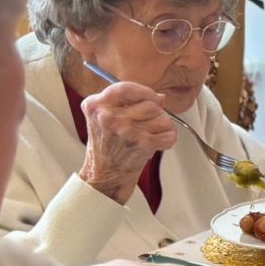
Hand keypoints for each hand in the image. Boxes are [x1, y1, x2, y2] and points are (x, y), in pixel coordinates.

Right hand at [77, 80, 176, 202]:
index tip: (152, 98)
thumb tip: (161, 97)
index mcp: (95, 106)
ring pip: (163, 117)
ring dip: (162, 127)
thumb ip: (129, 104)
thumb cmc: (106, 149)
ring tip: (149, 137)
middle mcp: (109, 116)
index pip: (125, 87)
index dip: (144, 92)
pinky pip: (169, 133)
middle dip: (156, 114)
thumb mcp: (106, 119)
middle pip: (150, 103)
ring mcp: (125, 130)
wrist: (104, 177)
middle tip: (147, 127)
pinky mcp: (141, 143)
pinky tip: (156, 145)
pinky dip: (168, 140)